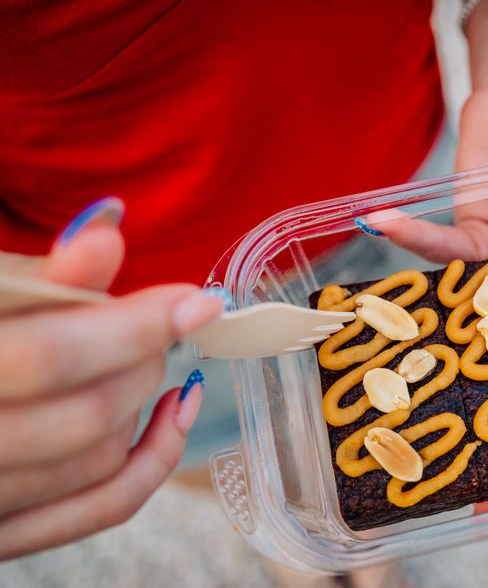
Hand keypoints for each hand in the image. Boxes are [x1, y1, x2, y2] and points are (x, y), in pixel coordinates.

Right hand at [0, 201, 222, 559]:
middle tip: (158, 321)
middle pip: (86, 417)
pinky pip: (102, 507)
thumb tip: (108, 231)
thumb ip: (43, 278)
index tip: (195, 300)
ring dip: (141, 403)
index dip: (132, 327)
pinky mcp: (9, 531)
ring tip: (141, 357)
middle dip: (142, 361)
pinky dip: (153, 460)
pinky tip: (174, 410)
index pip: (49, 358)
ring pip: (100, 462)